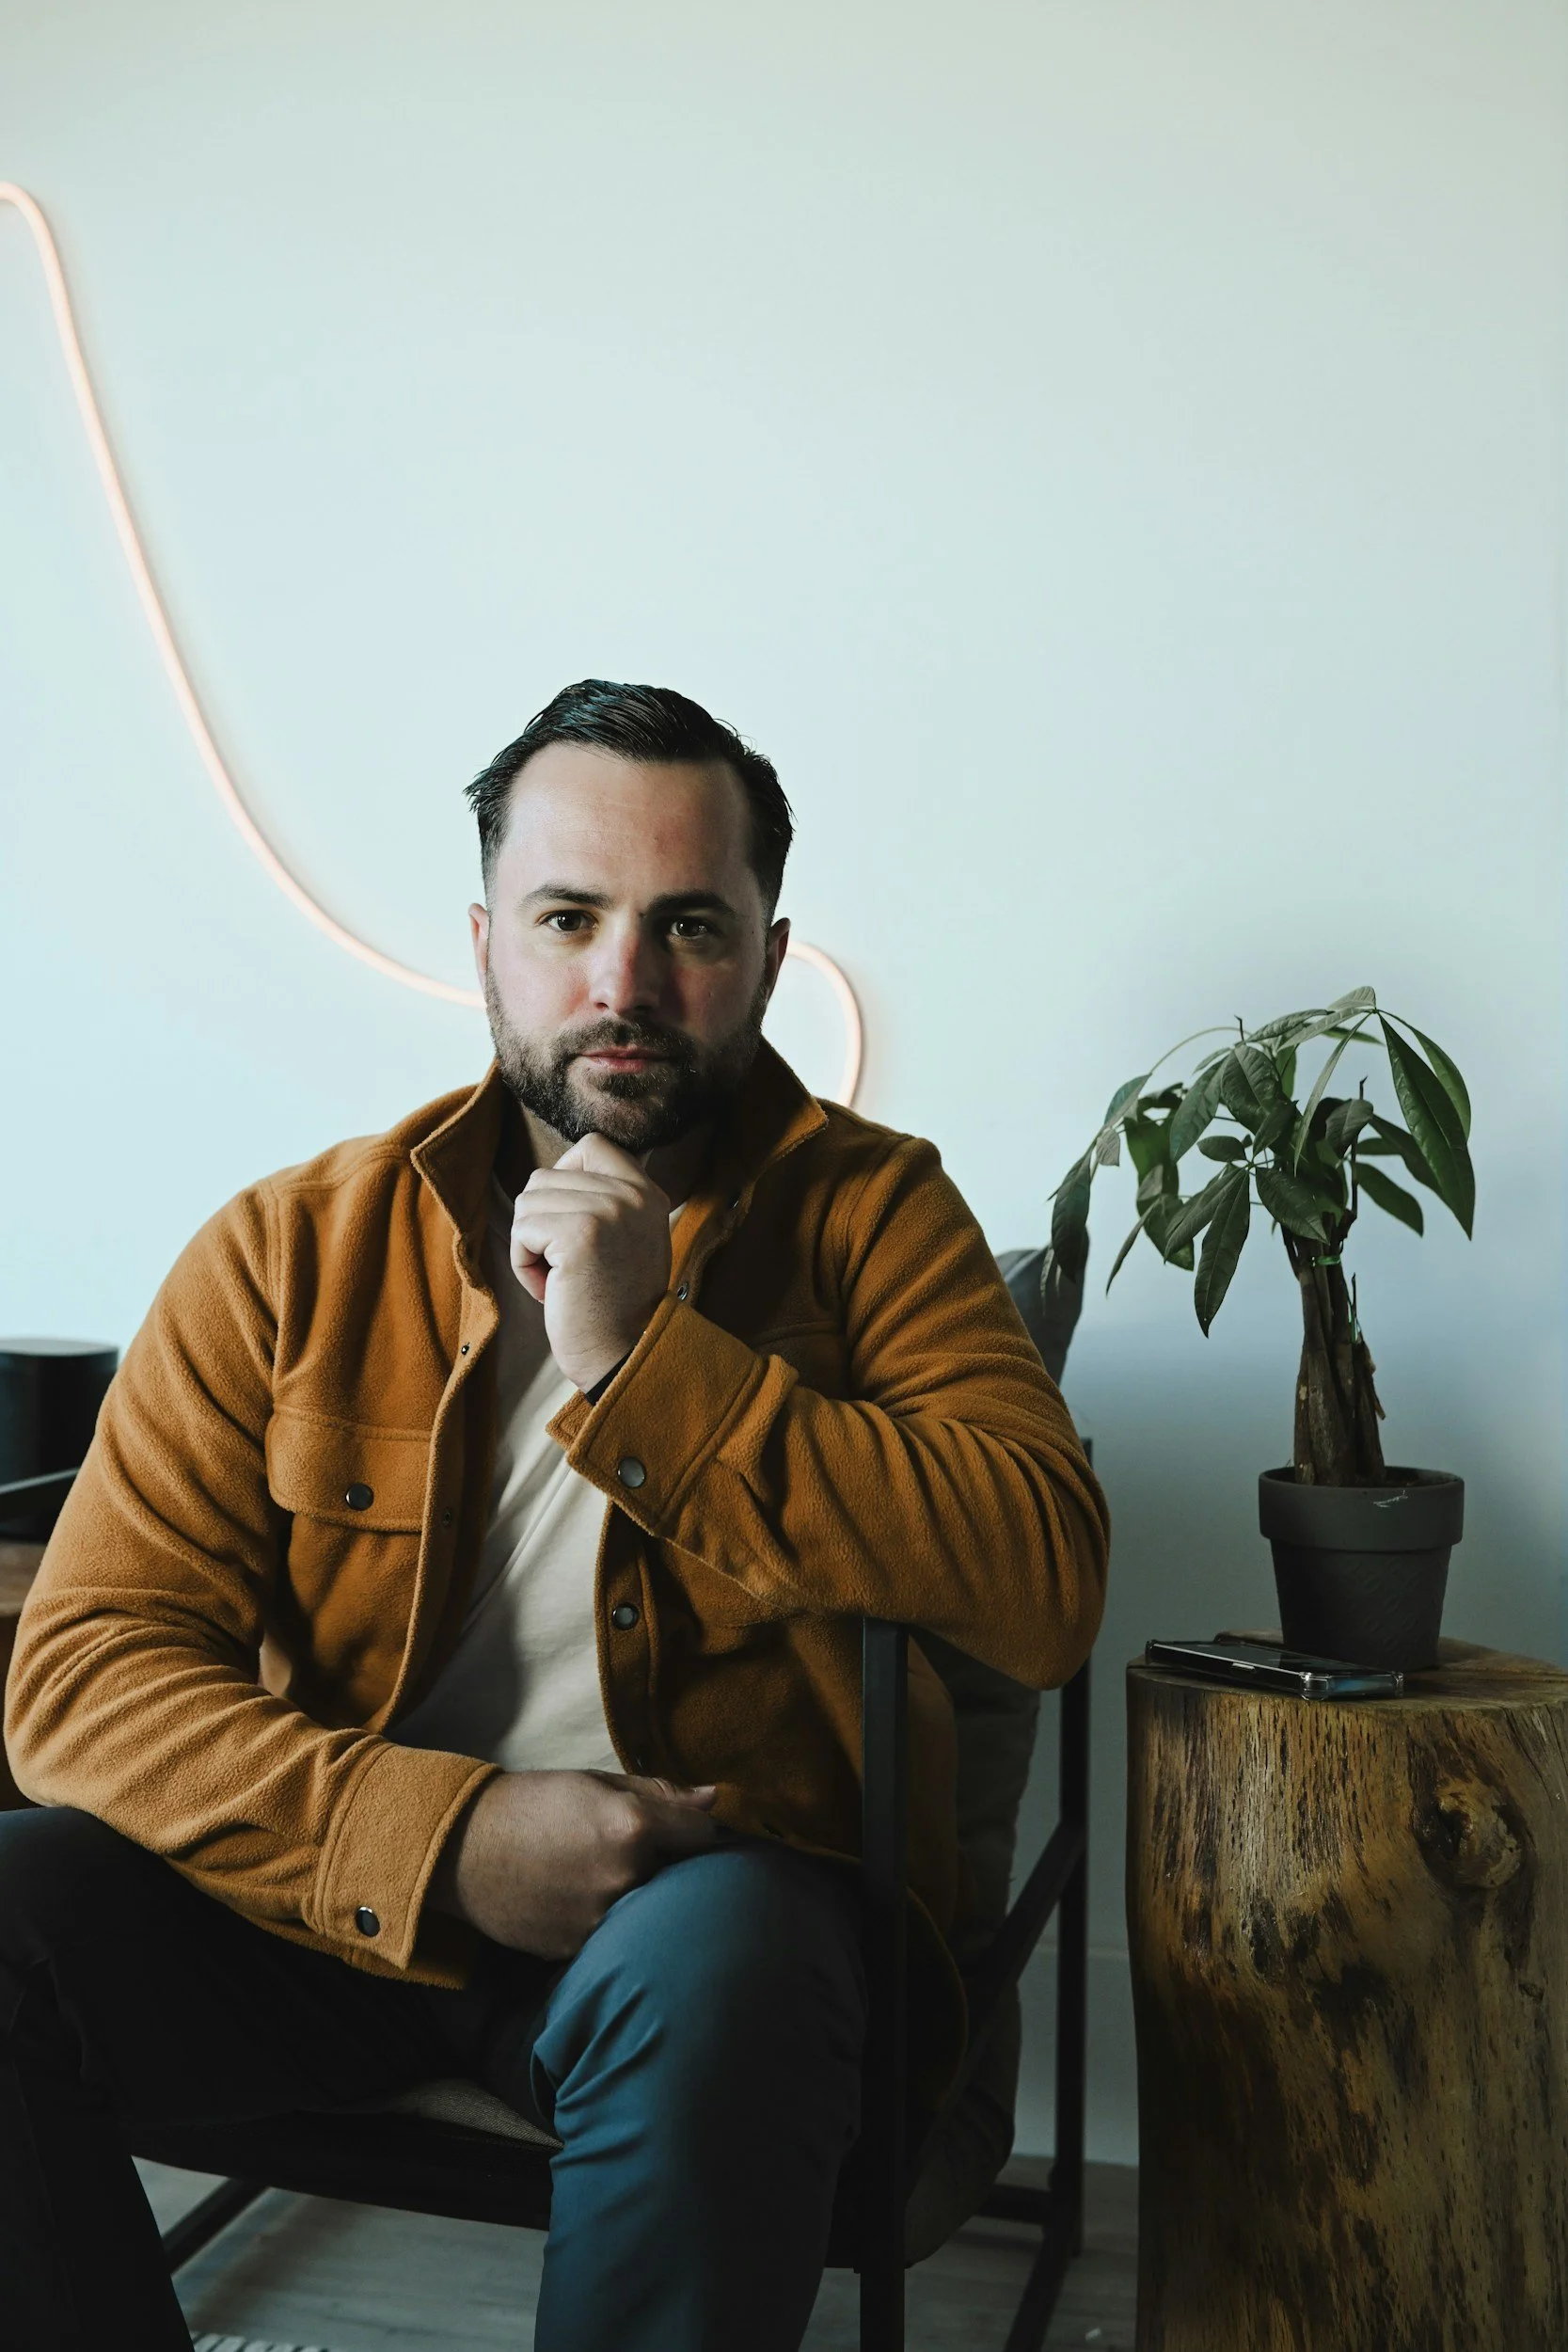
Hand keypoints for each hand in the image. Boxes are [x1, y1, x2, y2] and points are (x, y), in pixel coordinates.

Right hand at [428, 1769, 718, 1956]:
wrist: (461, 1848)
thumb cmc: (532, 1803)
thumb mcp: (595, 1783)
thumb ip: (660, 1793)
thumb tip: (715, 1800)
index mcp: (632, 1827)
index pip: (702, 1836)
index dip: (691, 1829)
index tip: (674, 1827)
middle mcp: (623, 1878)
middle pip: (678, 1879)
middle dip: (665, 1866)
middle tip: (627, 1852)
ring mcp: (600, 1921)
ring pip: (645, 1911)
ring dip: (635, 1896)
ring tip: (594, 1875)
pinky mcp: (577, 1950)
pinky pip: (613, 1936)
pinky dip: (606, 1920)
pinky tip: (575, 1900)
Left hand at [511, 1133, 671, 1390]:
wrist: (625, 1355)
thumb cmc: (615, 1306)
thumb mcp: (627, 1238)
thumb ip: (605, 1201)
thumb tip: (553, 1176)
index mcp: (647, 1191)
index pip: (591, 1146)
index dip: (564, 1177)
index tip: (569, 1227)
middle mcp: (633, 1193)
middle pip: (546, 1177)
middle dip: (541, 1225)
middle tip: (567, 1268)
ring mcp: (608, 1210)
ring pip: (528, 1202)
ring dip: (531, 1246)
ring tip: (561, 1280)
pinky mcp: (579, 1233)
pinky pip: (522, 1230)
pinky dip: (524, 1265)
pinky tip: (552, 1290)